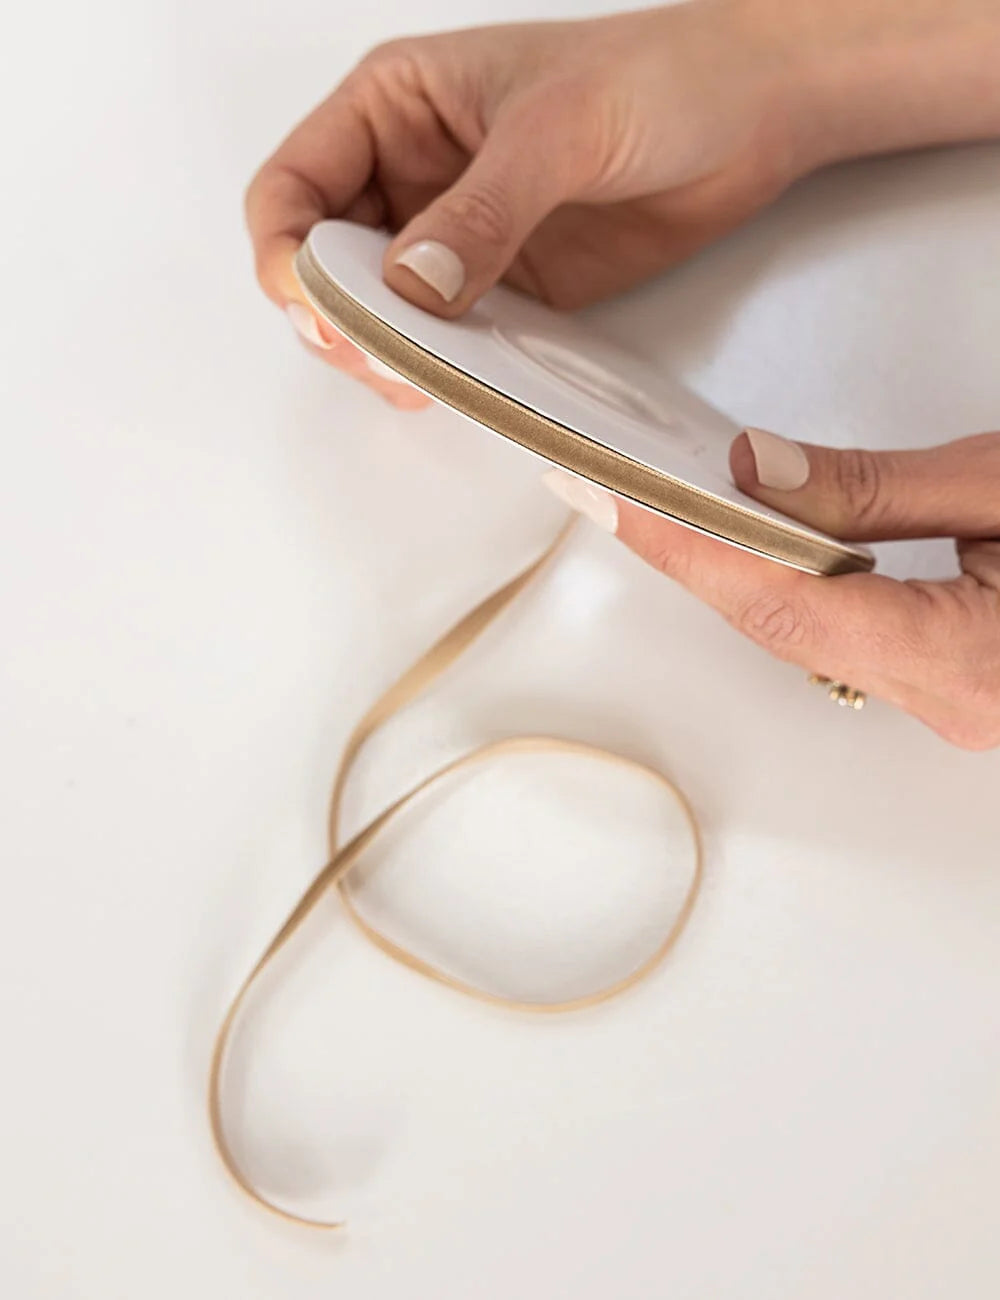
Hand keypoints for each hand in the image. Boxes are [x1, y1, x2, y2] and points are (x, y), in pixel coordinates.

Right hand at [246, 2, 815, 404]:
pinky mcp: (503, 290)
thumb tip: (411, 286)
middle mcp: (411, 178)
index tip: (312, 304)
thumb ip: (482, 210)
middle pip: (323, 267)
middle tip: (376, 357)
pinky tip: (454, 384)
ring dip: (382, 354)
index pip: (293, 188)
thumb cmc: (658, 78)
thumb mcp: (559, 129)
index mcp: (394, 109)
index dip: (284, 253)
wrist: (752, 116)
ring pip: (378, 315)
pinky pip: (447, 341)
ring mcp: (456, 240)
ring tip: (416, 378)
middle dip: (333, 319)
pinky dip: (439, 369)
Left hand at [543, 429, 999, 749]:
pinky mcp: (959, 683)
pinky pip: (844, 636)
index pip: (779, 600)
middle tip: (608, 491)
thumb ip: (879, 487)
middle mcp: (955, 702)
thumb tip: (758, 473)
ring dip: (731, 570)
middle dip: (688, 556)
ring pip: (805, 633)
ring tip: (655, 506)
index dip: (683, 547)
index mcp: (969, 661)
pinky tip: (749, 543)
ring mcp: (957, 702)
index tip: (608, 498)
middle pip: (778, 623)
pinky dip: (789, 584)